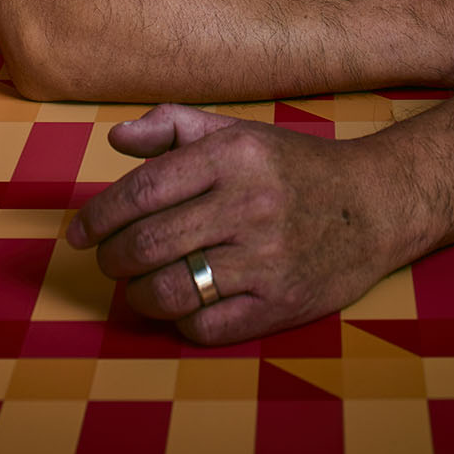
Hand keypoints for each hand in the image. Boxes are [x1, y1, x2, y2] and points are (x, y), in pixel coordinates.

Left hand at [69, 103, 394, 343]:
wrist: (374, 204)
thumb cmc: (294, 167)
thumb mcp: (240, 132)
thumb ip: (175, 127)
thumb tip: (116, 138)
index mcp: (234, 155)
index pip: (144, 189)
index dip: (100, 215)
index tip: (79, 232)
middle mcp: (249, 203)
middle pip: (150, 244)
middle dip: (114, 258)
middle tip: (110, 260)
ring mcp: (267, 258)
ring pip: (171, 290)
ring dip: (139, 294)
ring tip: (138, 286)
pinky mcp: (282, 303)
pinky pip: (207, 326)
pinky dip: (181, 320)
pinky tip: (182, 305)